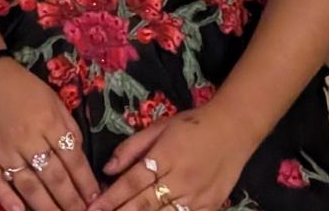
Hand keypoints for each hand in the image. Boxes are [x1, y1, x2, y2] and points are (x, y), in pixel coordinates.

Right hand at [0, 56, 98, 210]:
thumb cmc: (20, 86)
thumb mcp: (52, 98)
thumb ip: (67, 125)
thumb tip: (79, 154)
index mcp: (49, 122)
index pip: (73, 159)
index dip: (85, 182)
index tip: (96, 200)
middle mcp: (29, 139)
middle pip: (54, 178)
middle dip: (70, 202)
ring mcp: (3, 150)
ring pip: (29, 186)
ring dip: (45, 207)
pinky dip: (7, 200)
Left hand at [87, 107, 252, 210]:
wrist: (235, 127)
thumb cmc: (193, 125)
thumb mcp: (160, 127)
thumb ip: (132, 148)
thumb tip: (106, 169)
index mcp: (166, 155)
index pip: (132, 182)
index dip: (110, 198)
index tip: (92, 209)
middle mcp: (180, 178)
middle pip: (143, 204)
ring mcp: (196, 195)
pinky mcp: (209, 206)